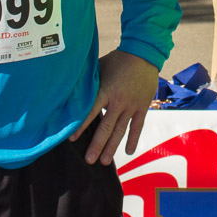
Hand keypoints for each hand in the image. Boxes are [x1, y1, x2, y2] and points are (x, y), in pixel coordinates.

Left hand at [70, 49, 157, 165]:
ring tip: (105, 162)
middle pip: (106, 127)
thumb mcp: (100, 68)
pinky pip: (137, 127)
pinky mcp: (142, 107)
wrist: (143, 54)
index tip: (72, 139)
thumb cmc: (118, 60)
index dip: (81, 126)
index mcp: (106, 91)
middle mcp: (118, 101)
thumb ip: (90, 82)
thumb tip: (72, 91)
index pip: (91, 112)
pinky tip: (129, 152)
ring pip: (121, 131)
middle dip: (97, 145)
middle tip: (89, 160)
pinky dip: (133, 139)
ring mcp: (132, 106)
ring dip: (112, 147)